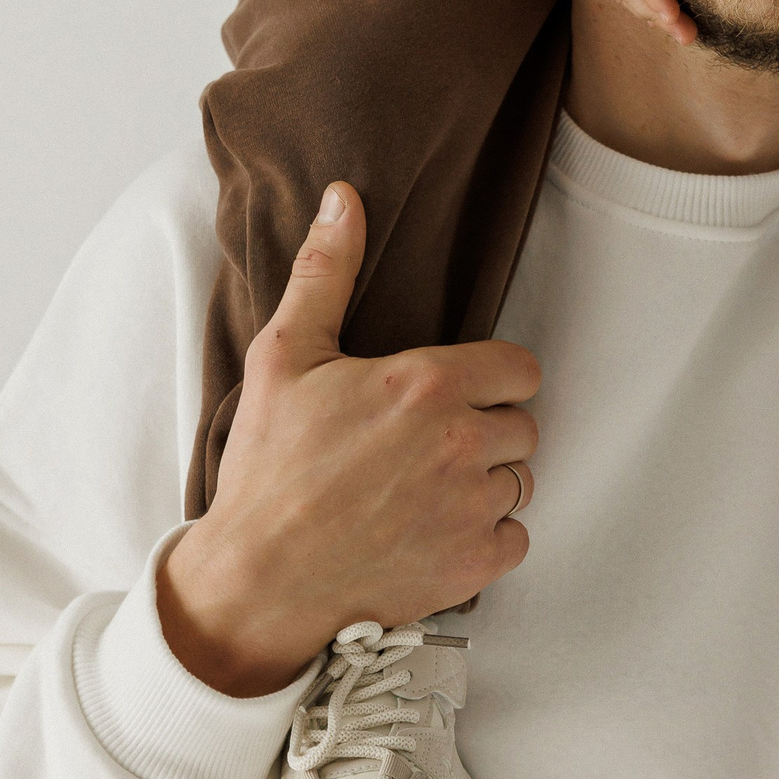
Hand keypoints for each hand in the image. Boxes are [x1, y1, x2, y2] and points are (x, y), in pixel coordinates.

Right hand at [159, 184, 540, 695]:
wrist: (256, 579)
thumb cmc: (268, 467)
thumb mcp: (284, 355)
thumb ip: (325, 272)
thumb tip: (343, 199)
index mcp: (428, 385)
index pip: (521, 369)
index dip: (492, 379)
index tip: (456, 394)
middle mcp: (462, 443)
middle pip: (523, 425)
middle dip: (486, 430)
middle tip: (428, 445)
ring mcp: (471, 508)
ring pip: (520, 480)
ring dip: (486, 483)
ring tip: (427, 489)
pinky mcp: (471, 566)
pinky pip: (515, 538)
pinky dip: (485, 538)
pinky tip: (436, 532)